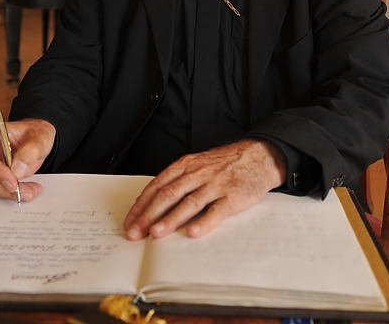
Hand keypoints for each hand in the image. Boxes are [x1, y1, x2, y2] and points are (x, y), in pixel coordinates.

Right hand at [0, 118, 55, 200]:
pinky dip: (8, 193)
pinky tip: (24, 190)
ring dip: (7, 192)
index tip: (13, 182)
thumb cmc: (35, 134)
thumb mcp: (39, 138)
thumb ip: (30, 152)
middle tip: (26, 190)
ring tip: (30, 190)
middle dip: (4, 187)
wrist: (38, 141)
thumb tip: (17, 170)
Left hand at [123, 139, 286, 239]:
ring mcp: (216, 184)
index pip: (158, 185)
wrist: (259, 155)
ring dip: (171, 219)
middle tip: (135, 232)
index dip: (142, 204)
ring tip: (156, 233)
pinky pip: (217, 210)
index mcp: (187, 165)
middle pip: (168, 194)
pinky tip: (193, 233)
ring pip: (189, 202)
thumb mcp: (199, 164)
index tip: (130, 221)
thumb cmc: (225, 164)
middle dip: (149, 215)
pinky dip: (204, 222)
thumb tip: (154, 203)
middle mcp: (198, 173)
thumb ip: (179, 180)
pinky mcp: (233, 196)